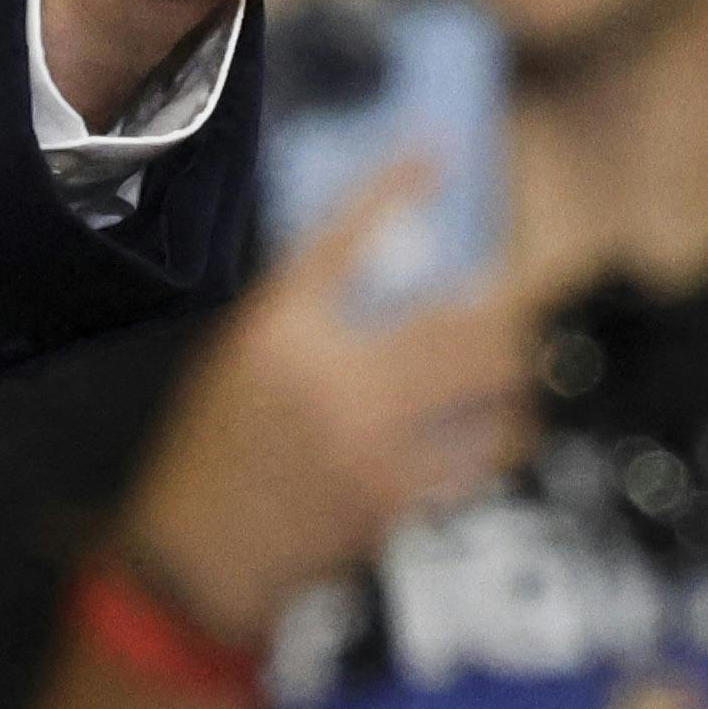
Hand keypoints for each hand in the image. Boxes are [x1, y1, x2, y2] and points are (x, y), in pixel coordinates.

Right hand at [114, 163, 559, 640]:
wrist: (198, 558)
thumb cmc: (217, 447)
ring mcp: (375, 445)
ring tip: (494, 372)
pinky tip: (475, 431)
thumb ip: (316, 311)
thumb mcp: (246, 358)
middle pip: (468, 321)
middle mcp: (331, 379)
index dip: (395, 186)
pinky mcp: (402, 500)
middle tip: (504, 307)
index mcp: (278, 333)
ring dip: (509, 374)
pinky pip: (485, 453)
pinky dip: (494, 434)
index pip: (345, 237)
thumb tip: (405, 261)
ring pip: (496, 389)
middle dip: (505, 311)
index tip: (435, 151)